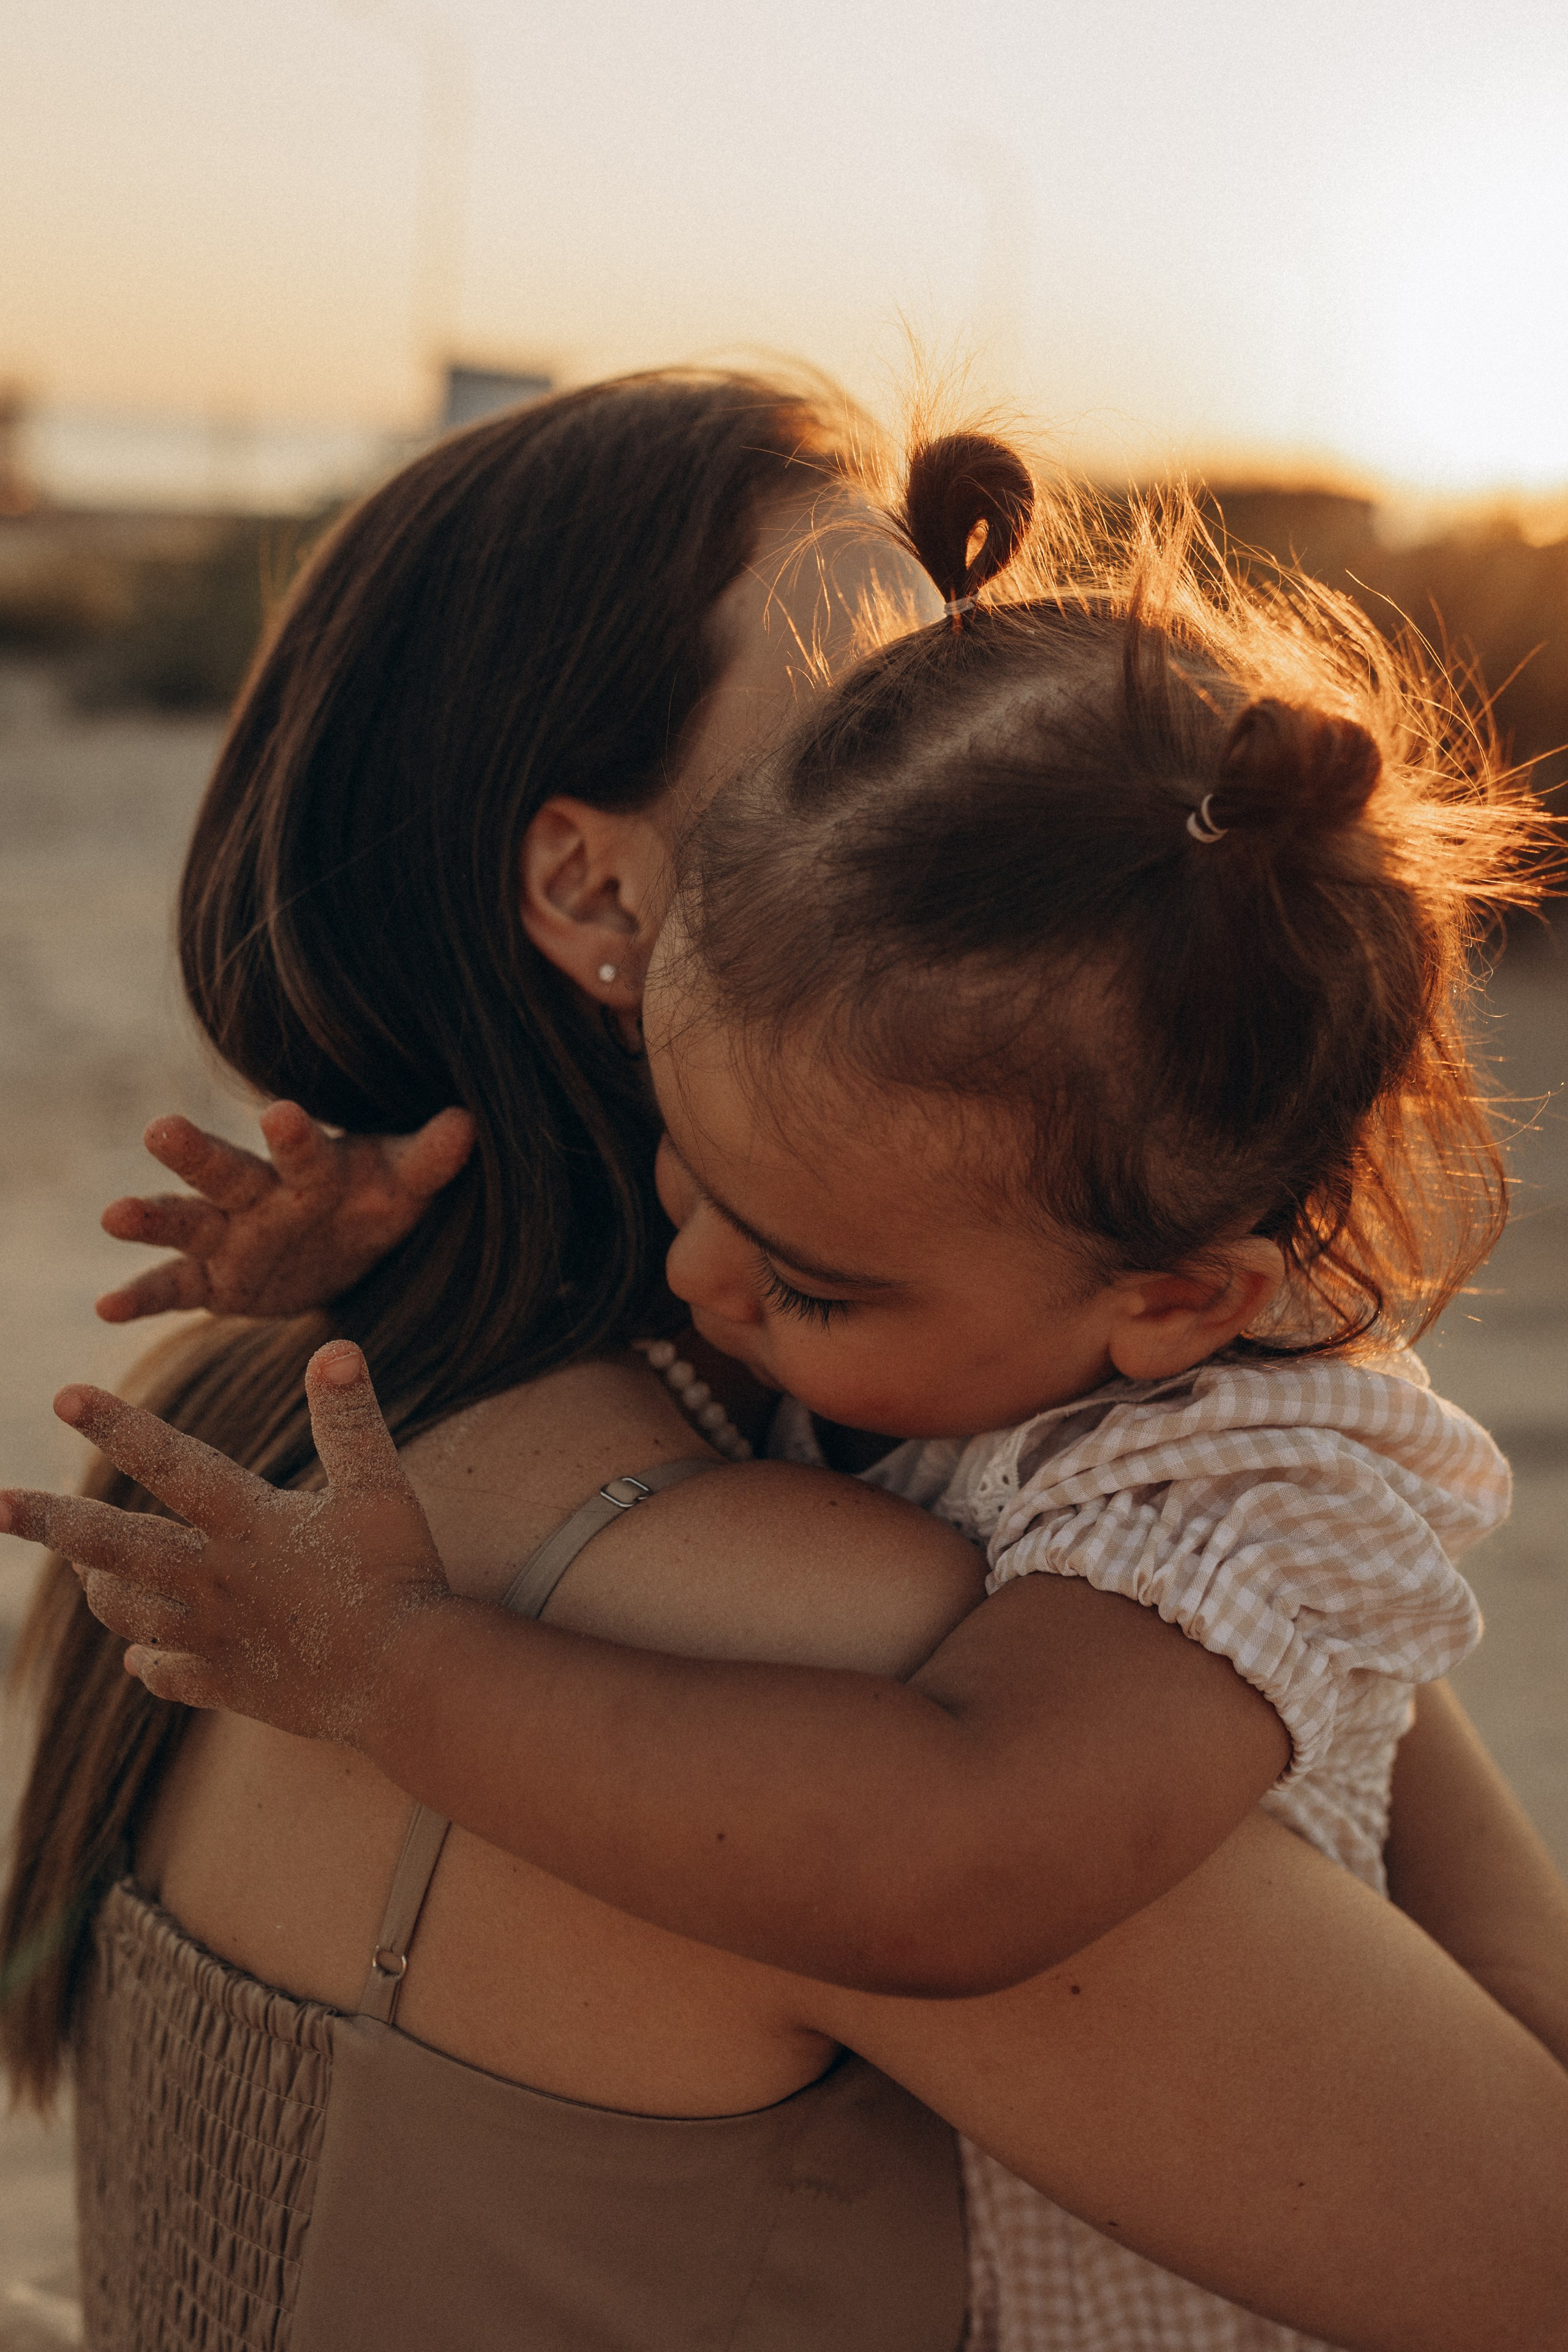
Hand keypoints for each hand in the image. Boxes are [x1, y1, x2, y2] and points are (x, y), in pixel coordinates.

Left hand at [0, 1343, 456, 1740]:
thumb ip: (350, 1419)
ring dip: (98, 1587)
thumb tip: (336, 1348)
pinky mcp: (229, 1685)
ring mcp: (215, 1636)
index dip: (117, 1426)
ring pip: (129, 1610)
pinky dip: (148, 1663)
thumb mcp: (380, 1488)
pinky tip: (140, 1658)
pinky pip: (167, 1675)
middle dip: (49, 1522)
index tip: (63, 1396)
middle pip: (113, 1545)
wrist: (406, 1682)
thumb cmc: (398, 1579)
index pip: (169, 1463)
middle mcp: (214, 1578)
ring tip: (82, 1573)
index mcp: (247, 1523)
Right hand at [96, 1101, 476, 1322]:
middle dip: (196, 1154)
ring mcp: (228, 1237)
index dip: (296, 1136)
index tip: (281, 1112)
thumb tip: (468, 1122)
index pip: (303, 1149)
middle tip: (160, 1128)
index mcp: (310, 1169)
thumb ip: (429, 1159)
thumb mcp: (404, 1187)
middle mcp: (259, 1196)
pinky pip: (173, 1289)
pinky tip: (107, 1308)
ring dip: (150, 1217)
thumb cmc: (372, 1201)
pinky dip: (140, 1297)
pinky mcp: (213, 1282)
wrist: (343, 1248)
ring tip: (113, 1216)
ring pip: (185, 1221)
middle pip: (225, 1171)